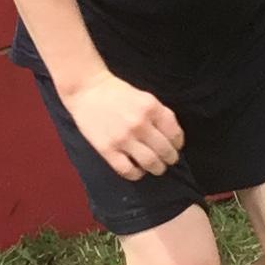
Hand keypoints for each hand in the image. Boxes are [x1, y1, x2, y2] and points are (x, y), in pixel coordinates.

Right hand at [65, 74, 183, 179]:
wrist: (86, 90)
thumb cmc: (116, 92)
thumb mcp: (144, 96)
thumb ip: (159, 114)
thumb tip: (172, 137)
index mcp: (151, 107)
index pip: (175, 134)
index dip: (178, 144)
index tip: (175, 146)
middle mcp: (140, 124)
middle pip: (165, 151)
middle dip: (170, 158)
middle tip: (168, 160)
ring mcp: (123, 138)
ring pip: (150, 163)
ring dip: (157, 168)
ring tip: (155, 167)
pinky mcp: (108, 149)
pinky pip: (128, 170)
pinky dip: (137, 174)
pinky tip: (137, 169)